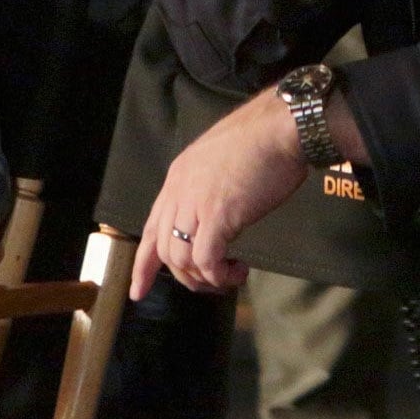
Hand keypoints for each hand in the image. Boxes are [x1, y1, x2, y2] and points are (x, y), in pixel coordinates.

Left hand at [130, 89, 312, 299]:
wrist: (280, 128)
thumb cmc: (262, 141)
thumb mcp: (219, 161)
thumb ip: (208, 186)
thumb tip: (215, 214)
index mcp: (178, 177)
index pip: (151, 228)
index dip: (143, 264)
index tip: (139, 290)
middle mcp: (179, 191)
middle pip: (165, 250)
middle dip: (186, 276)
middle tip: (212, 281)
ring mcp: (196, 203)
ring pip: (181, 259)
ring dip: (205, 278)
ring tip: (230, 276)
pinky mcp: (218, 215)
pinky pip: (206, 260)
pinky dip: (219, 274)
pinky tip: (237, 271)